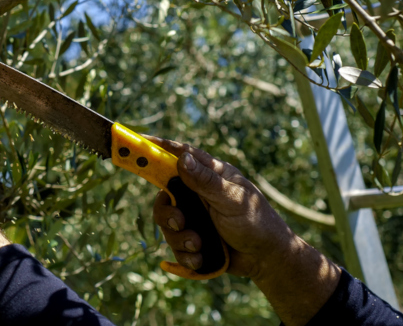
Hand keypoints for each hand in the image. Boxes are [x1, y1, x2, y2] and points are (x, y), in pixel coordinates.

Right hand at [148, 137, 340, 324]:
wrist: (265, 258)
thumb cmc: (256, 221)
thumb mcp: (232, 199)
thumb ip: (206, 181)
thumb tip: (181, 158)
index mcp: (209, 174)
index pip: (179, 155)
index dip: (156, 148)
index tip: (137, 143)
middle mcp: (197, 192)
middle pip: (164, 193)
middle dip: (168, 212)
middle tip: (179, 221)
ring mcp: (194, 215)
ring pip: (166, 222)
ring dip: (179, 236)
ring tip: (198, 244)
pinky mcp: (192, 236)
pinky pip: (174, 244)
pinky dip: (185, 253)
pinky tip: (200, 256)